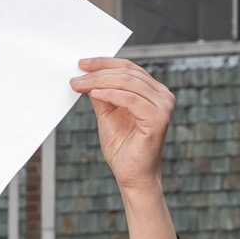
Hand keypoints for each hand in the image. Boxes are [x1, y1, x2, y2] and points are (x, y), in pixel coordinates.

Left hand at [70, 57, 173, 191]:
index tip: (82, 64)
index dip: (104, 63)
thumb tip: (87, 75)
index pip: (129, 68)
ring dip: (100, 82)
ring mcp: (164, 107)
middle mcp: (163, 96)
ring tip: (80, 85)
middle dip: (98, 73)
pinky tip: (94, 94)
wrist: (131, 175)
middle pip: (128, 73)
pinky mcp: (159, 119)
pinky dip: (111, 95)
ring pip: (129, 83)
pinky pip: (132, 100)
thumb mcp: (107, 113)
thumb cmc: (122, 147)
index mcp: (154, 92)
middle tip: (76, 78)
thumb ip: (102, 93)